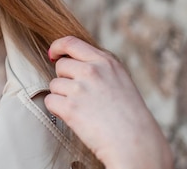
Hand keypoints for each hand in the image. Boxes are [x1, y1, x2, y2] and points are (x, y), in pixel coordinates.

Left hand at [45, 36, 172, 168]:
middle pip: (60, 65)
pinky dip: (57, 110)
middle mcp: (92, 71)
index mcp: (106, 62)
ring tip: (83, 109)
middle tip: (80, 95)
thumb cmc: (129, 116)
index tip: (53, 53)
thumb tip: (71, 60)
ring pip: (54, 85)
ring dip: (62, 96)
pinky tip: (74, 118)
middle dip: (64, 79)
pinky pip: (50, 101)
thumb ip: (99, 67)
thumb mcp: (120, 80)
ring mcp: (80, 88)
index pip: (71, 42)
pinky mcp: (70, 107)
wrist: (136, 143)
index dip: (58, 46)